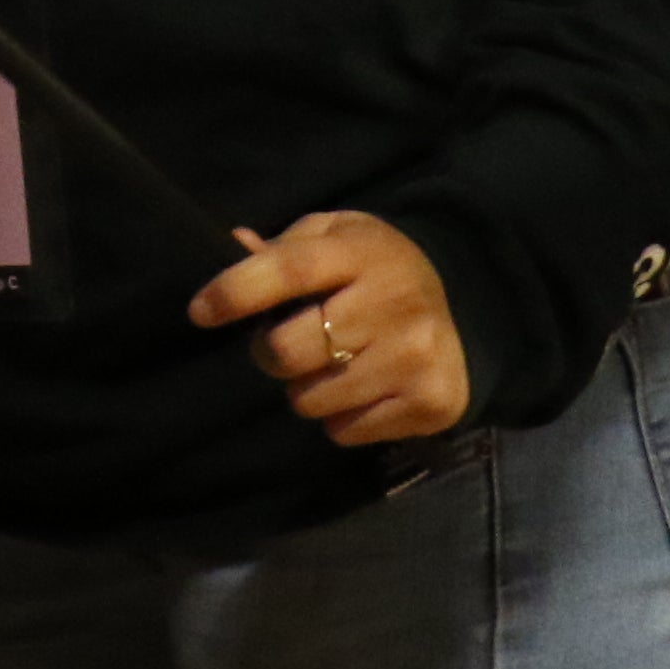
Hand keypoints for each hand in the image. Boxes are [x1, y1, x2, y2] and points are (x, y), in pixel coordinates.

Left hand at [193, 213, 468, 449]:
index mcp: (363, 252)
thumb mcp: (336, 237)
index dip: (236, 291)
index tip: (200, 311)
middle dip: (270, 353)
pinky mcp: (432, 403)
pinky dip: (341, 416)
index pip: (288, 270)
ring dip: (306, 388)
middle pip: (290, 351)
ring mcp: (417, 357)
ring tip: (333, 364)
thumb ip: (285, 247)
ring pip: (311, 399)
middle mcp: (395, 303)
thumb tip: (234, 244)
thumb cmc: (377, 267)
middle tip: (285, 343)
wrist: (469, 303)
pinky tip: (364, 387)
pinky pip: (345, 430)